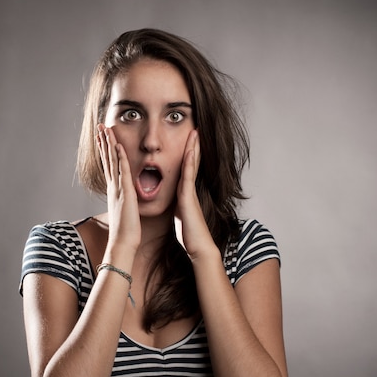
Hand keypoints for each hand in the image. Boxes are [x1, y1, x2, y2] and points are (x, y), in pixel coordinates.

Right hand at [97, 124, 140, 252]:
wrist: (123, 243)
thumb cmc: (125, 231)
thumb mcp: (124, 212)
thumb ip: (123, 203)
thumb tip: (124, 201)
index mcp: (114, 191)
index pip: (108, 167)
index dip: (105, 152)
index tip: (102, 139)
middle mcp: (113, 187)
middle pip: (107, 160)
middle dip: (103, 142)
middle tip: (100, 127)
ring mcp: (118, 188)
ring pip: (112, 161)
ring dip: (109, 144)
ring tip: (106, 129)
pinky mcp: (125, 192)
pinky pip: (123, 171)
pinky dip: (120, 157)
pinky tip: (118, 146)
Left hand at [174, 130, 216, 259]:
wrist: (199, 247)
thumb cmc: (190, 234)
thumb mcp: (180, 216)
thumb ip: (179, 207)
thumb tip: (177, 205)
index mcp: (184, 193)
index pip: (186, 169)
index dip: (187, 154)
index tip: (188, 141)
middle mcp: (189, 189)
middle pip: (191, 162)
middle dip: (193, 146)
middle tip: (194, 129)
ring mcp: (190, 192)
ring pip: (191, 165)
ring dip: (193, 148)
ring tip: (195, 133)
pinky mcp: (188, 197)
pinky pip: (188, 176)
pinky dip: (189, 162)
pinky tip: (190, 151)